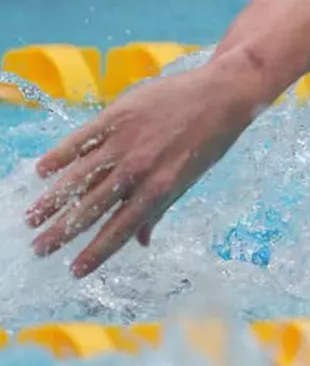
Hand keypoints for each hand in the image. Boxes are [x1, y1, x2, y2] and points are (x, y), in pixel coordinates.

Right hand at [25, 61, 259, 276]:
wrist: (221, 95)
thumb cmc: (209, 140)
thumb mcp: (189, 180)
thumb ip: (159, 209)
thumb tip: (141, 242)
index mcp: (159, 191)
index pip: (119, 230)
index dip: (96, 252)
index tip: (75, 270)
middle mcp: (138, 170)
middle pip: (91, 209)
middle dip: (62, 233)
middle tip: (39, 249)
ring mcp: (124, 142)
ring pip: (78, 177)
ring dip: (52, 200)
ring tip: (32, 218)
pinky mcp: (116, 116)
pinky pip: (81, 139)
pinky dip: (60, 155)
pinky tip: (42, 171)